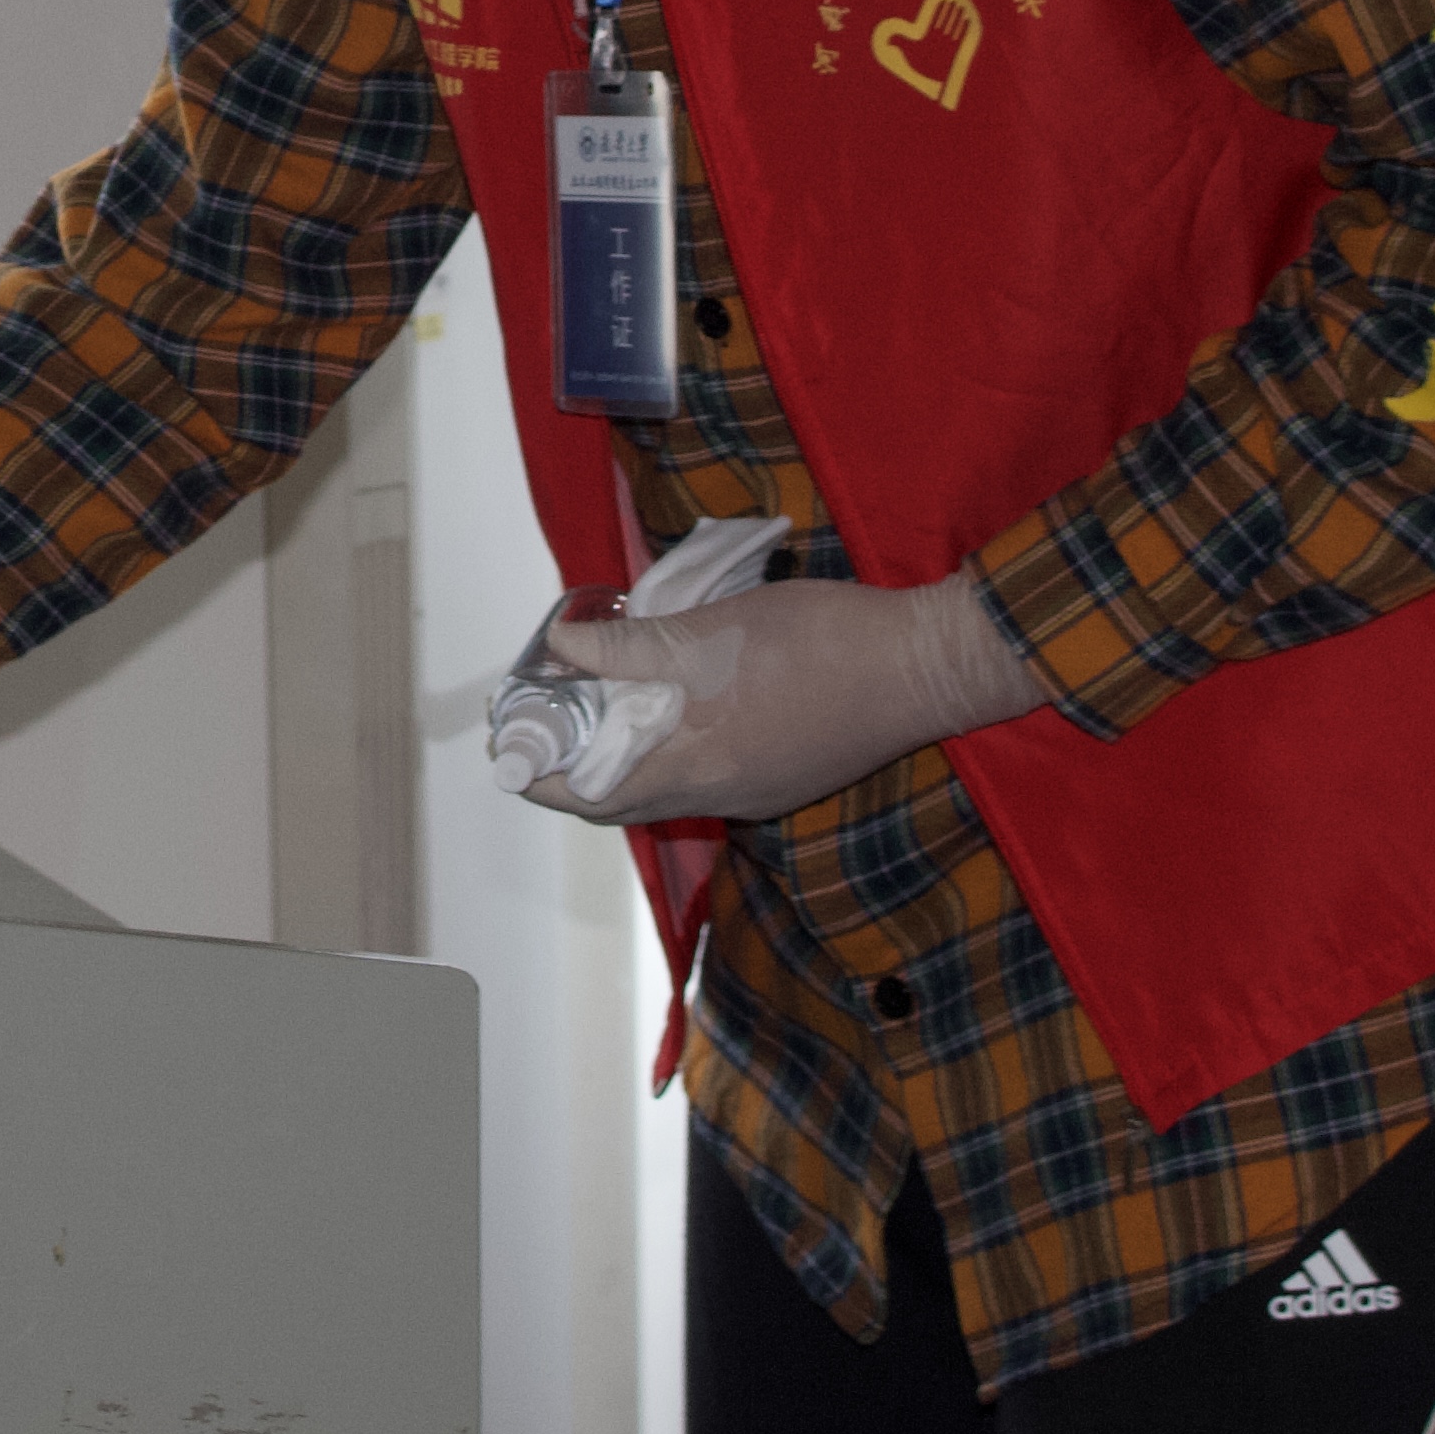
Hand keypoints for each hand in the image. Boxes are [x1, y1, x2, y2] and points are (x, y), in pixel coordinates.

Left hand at [516, 574, 1044, 823]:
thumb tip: (562, 648)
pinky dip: (674, 753)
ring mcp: (761, 793)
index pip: (592, 795)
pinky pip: (710, 778)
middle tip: (550, 722)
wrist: (923, 666)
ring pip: (670, 790)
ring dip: (627, 759)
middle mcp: (724, 796)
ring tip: (602, 706)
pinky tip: (672, 706)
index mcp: (697, 767)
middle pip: (626, 801)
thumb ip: (633, 647)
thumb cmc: (818, 641)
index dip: (543, 778)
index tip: (511, 751)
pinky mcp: (789, 776)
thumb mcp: (713, 632)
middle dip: (577, 769)